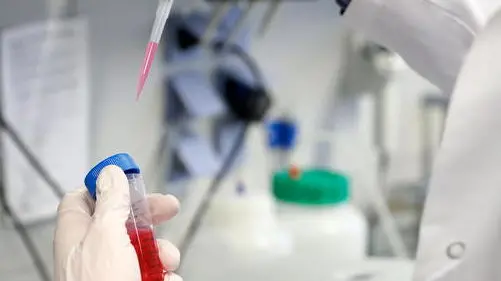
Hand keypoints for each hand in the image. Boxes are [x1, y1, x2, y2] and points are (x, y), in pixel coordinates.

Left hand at [54, 165, 181, 280]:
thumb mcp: (107, 237)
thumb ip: (111, 204)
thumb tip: (110, 173)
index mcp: (78, 232)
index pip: (84, 198)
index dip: (106, 186)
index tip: (129, 179)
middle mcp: (94, 249)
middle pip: (122, 219)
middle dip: (150, 216)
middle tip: (170, 208)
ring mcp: (112, 269)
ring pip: (143, 247)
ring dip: (163, 252)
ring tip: (167, 262)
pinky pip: (153, 271)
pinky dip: (164, 275)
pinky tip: (166, 280)